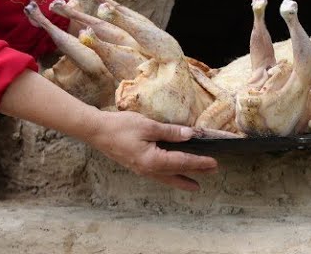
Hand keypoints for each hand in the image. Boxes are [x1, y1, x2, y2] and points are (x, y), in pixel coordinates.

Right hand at [82, 110, 218, 191]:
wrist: (97, 131)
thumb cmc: (121, 127)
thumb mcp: (148, 126)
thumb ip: (170, 132)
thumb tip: (190, 135)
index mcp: (153, 161)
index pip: (182, 162)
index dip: (199, 162)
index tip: (213, 163)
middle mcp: (148, 169)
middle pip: (177, 173)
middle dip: (195, 173)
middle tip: (212, 172)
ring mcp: (141, 170)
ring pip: (167, 178)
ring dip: (182, 179)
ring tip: (195, 185)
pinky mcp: (136, 166)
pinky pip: (158, 175)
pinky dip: (169, 176)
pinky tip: (171, 175)